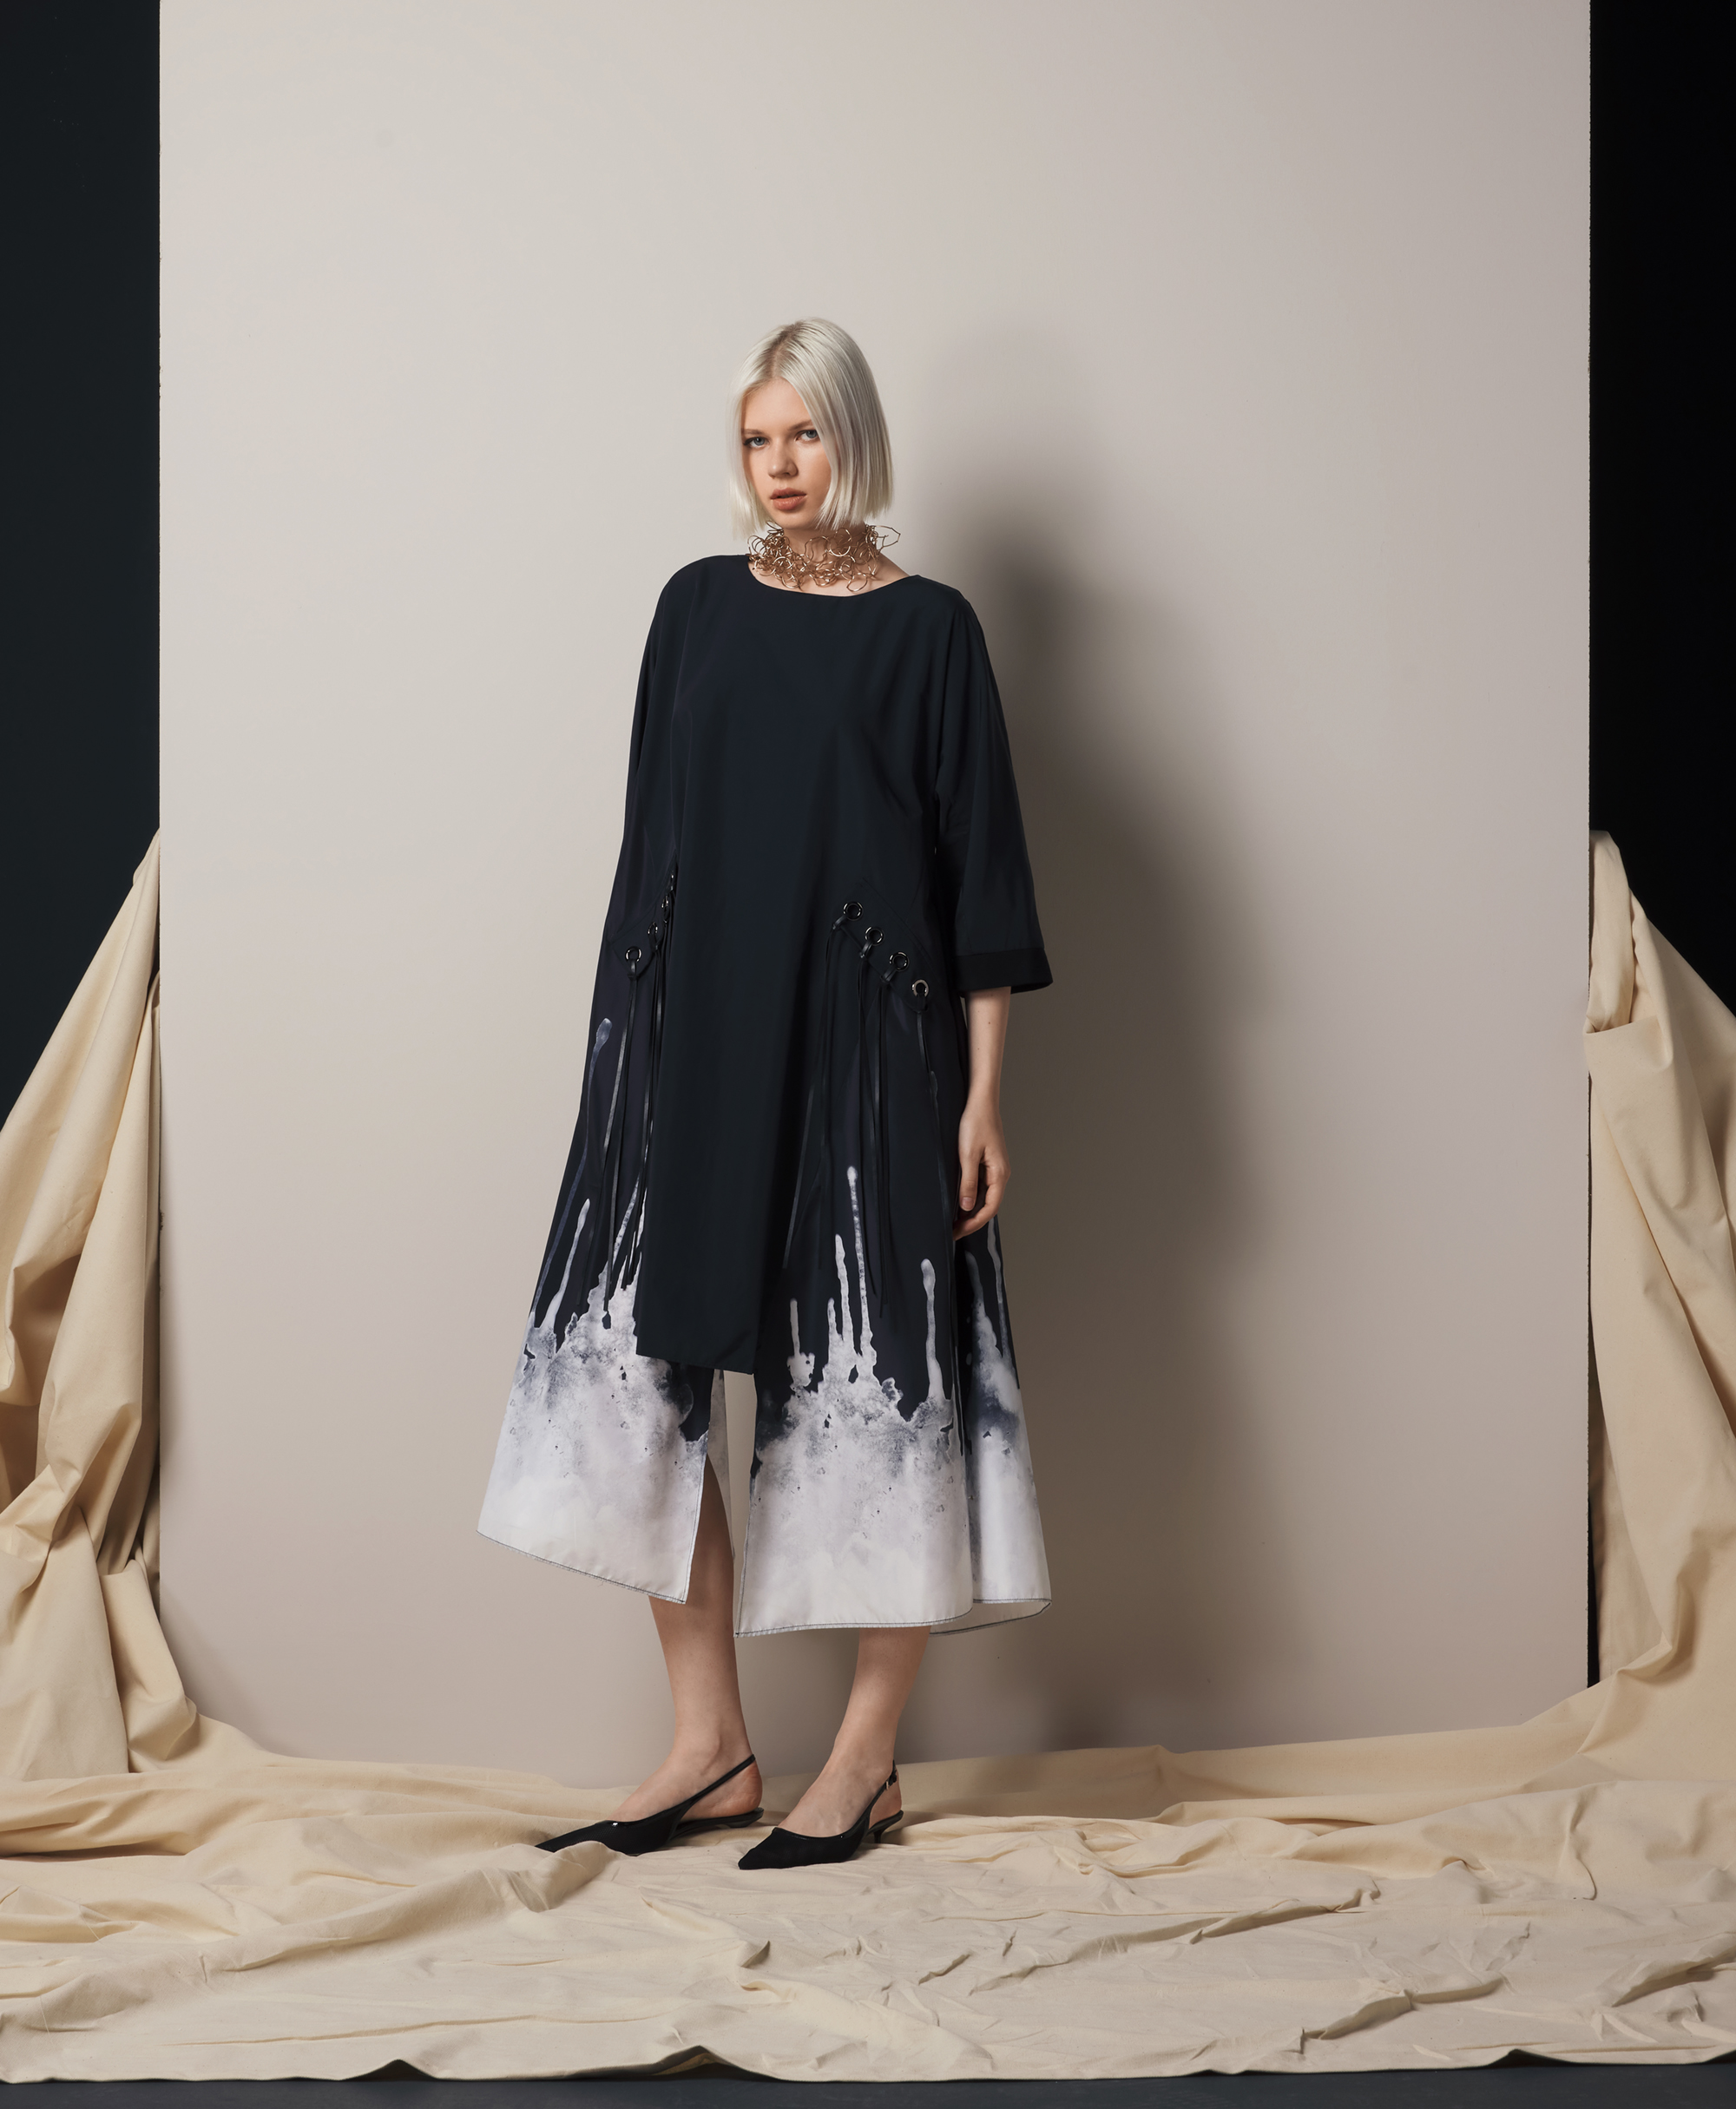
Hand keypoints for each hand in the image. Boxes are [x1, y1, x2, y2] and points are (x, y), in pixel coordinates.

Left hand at [955, 1095, 1009, 1239]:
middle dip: (972, 1221)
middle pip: (989, 1205)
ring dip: (971, 1211)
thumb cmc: (976, 1124)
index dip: (974, 1223)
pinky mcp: (988, 1164)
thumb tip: (967, 1207)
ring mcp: (995, 1169)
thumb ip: (968, 1182)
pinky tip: (960, 1202)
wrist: (981, 1102)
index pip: (990, 1208)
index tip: (958, 1231)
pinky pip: (983, 1187)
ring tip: (954, 1221)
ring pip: (986, 1197)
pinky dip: (972, 1198)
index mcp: (999, 1174)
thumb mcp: (967, 1155)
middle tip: (953, 1231)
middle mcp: (1001, 1174)